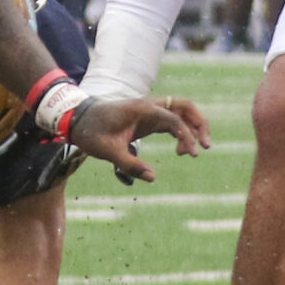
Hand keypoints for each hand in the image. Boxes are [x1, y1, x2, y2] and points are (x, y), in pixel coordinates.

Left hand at [66, 94, 208, 184]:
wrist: (78, 119)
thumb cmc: (92, 132)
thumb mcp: (108, 151)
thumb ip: (130, 164)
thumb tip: (153, 178)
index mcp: (142, 110)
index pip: (174, 119)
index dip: (186, 136)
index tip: (192, 155)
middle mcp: (150, 106)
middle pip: (185, 106)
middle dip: (199, 123)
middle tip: (206, 146)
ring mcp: (150, 110)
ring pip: (181, 111)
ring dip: (193, 127)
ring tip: (192, 152)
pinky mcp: (148, 118)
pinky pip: (172, 120)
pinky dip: (182, 132)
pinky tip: (180, 150)